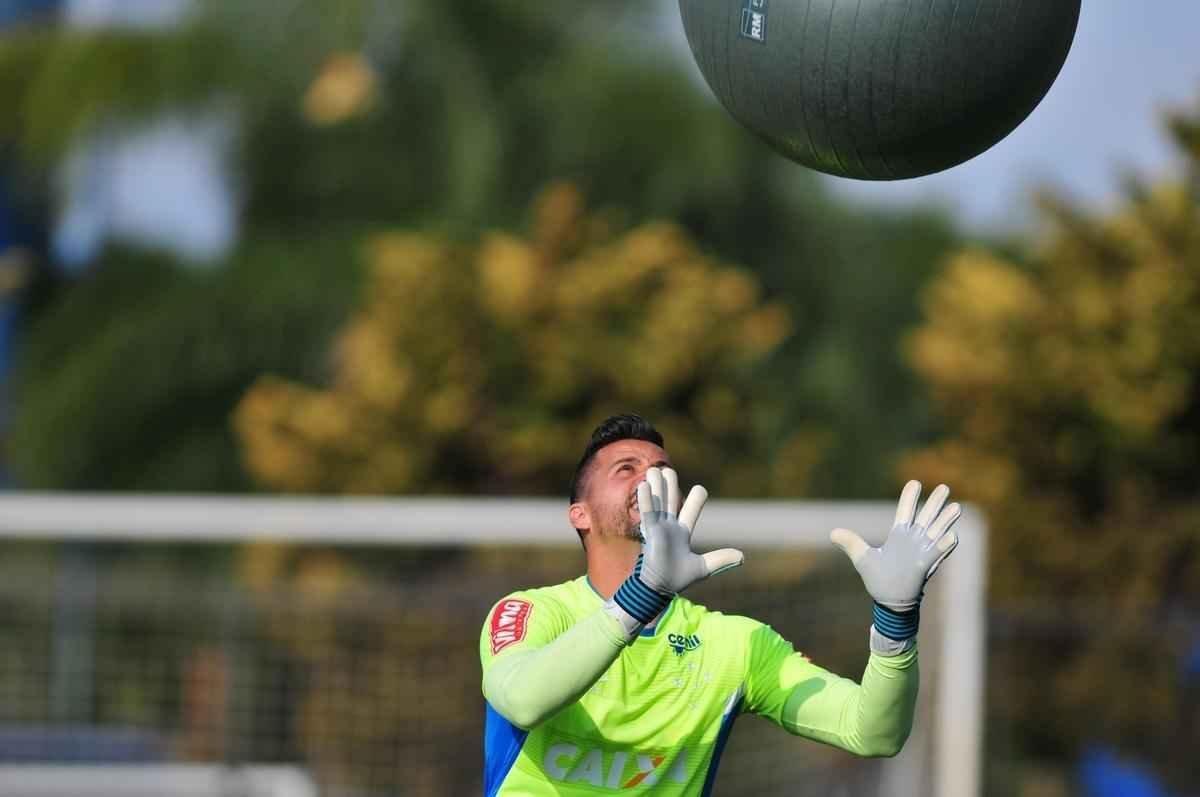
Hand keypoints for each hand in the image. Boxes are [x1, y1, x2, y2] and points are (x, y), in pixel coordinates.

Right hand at [610, 467, 742, 627]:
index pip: (689, 512)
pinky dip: (646, 500)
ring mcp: (658, 528)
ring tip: (655, 470)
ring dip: (657, 486)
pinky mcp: (650, 533)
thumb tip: (742, 557)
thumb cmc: (677, 578)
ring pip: (658, 502)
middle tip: (668, 471)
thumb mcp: (703, 567)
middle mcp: (669, 527)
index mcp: (681, 533)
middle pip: (669, 501)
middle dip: (669, 486)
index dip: (695, 501)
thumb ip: (720, 560)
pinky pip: (648, 513)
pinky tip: (644, 486)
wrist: (660, 589)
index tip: (700, 489)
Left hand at [830, 480, 959, 611]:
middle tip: (944, 487)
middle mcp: (913, 540)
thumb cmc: (878, 579)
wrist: (889, 601)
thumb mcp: (863, 558)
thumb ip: (851, 543)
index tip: (915, 482)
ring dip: (945, 520)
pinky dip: (945, 545)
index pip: (905, 512)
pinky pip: (938, 553)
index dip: (910, 498)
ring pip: (936, 531)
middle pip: (925, 517)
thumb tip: (833, 533)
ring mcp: (922, 552)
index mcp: (898, 536)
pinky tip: (952, 535)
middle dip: (934, 503)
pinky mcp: (927, 565)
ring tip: (956, 506)